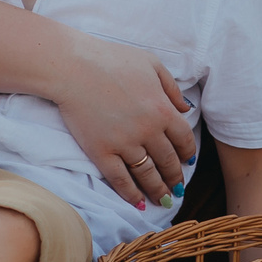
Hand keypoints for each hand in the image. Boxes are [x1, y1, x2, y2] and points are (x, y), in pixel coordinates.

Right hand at [52, 32, 198, 207]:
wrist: (73, 67)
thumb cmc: (112, 59)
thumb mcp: (151, 63)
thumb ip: (171, 87)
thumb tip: (185, 109)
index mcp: (163, 109)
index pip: (184, 140)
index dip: (187, 154)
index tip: (188, 162)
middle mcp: (148, 131)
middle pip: (168, 161)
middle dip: (175, 177)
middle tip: (177, 188)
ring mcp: (124, 144)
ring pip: (147, 175)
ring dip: (158, 190)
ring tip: (163, 200)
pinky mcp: (101, 152)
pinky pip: (120, 180)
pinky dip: (131, 194)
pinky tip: (138, 203)